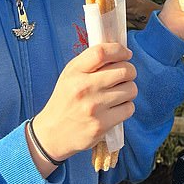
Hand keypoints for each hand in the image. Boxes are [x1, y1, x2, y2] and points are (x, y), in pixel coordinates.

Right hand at [32, 43, 136, 163]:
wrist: (53, 133)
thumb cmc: (66, 100)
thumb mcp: (70, 75)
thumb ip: (91, 62)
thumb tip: (120, 52)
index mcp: (75, 72)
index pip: (102, 52)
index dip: (119, 50)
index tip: (126, 54)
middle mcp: (84, 87)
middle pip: (124, 70)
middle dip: (130, 71)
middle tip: (125, 76)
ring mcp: (94, 107)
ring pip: (131, 89)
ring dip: (129, 90)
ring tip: (118, 94)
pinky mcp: (102, 124)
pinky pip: (129, 108)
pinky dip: (126, 107)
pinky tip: (115, 108)